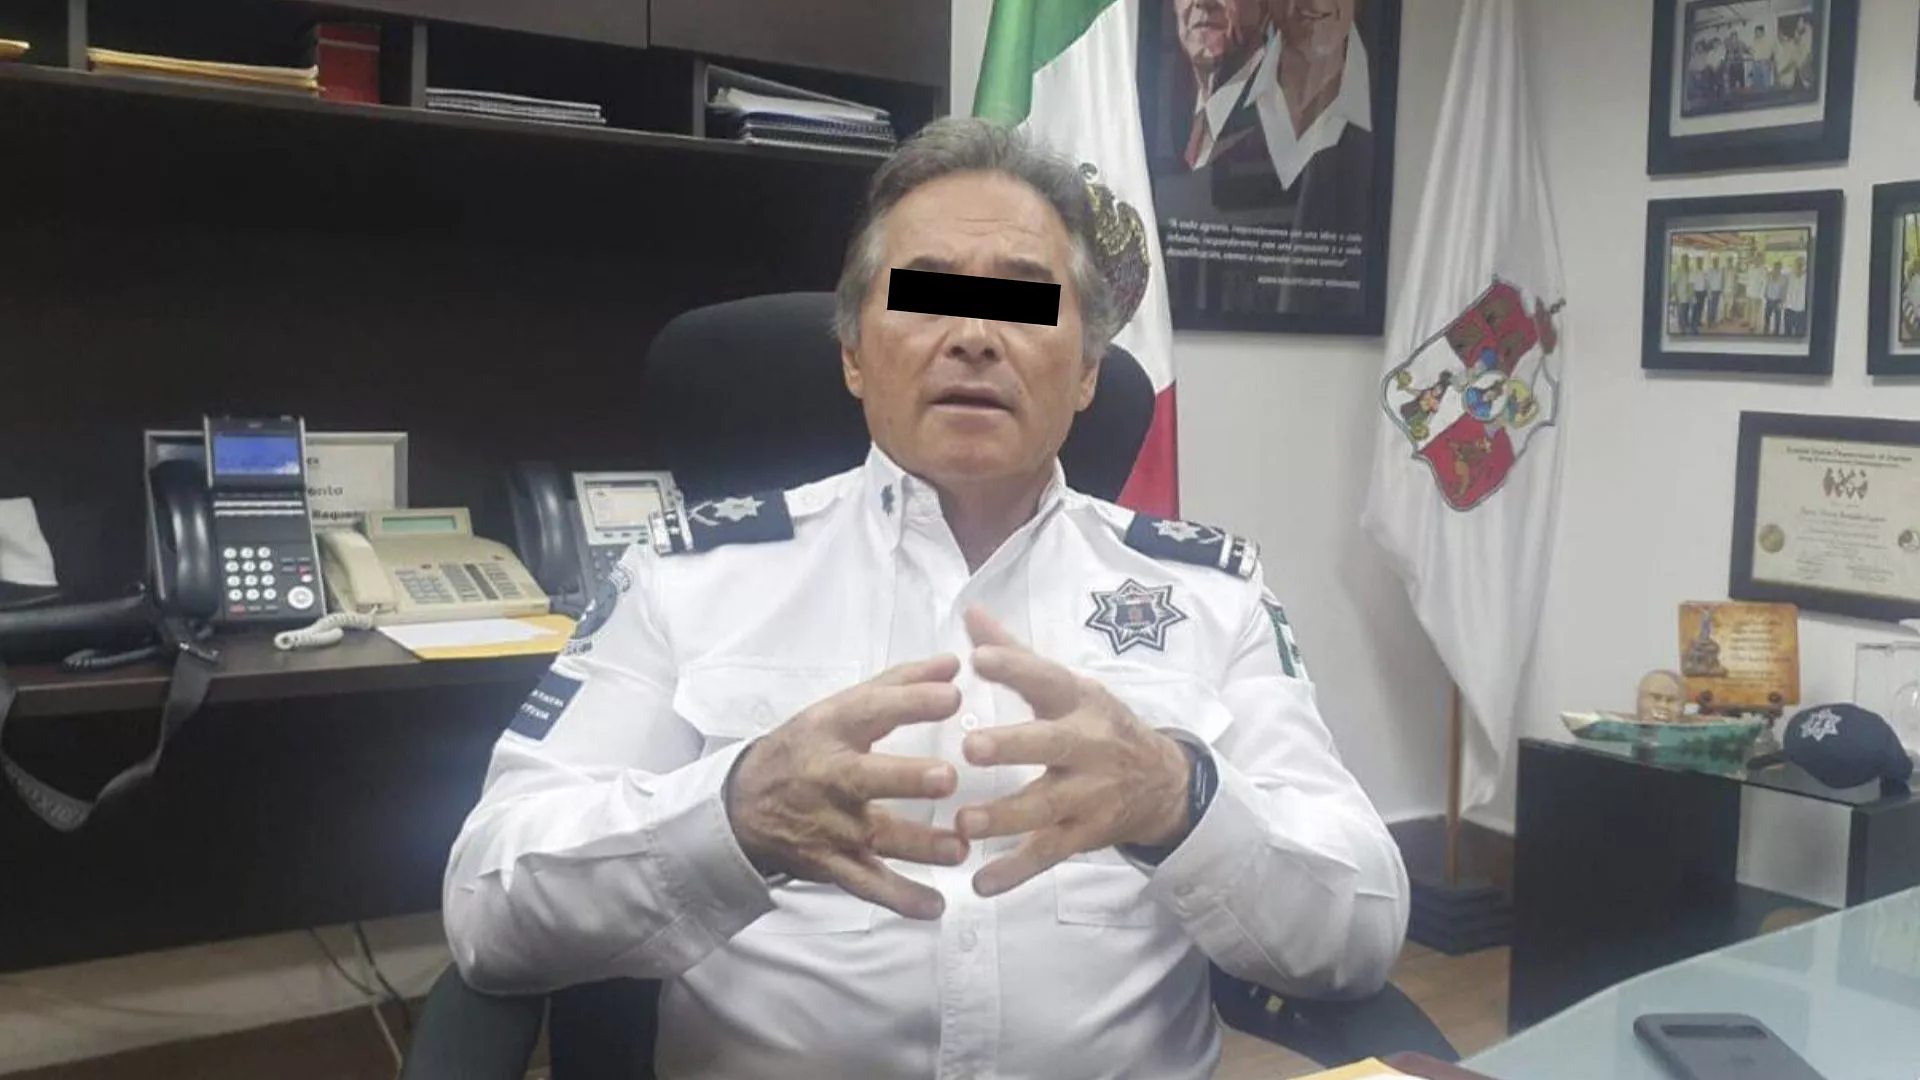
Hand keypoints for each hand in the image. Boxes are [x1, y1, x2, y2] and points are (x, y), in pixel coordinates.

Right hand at [726, 655, 969, 919]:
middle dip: (907, 779)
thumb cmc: (806, 750)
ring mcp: (830, 826)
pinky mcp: (831, 864)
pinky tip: (935, 907)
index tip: (953, 695)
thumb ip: (899, 686)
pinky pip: (867, 885)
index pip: (871, 711)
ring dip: (918, 846)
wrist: (742, 806)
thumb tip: (953, 663)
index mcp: (832, 730)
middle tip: (948, 778)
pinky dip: (900, 899)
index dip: (911, 703)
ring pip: (875, 838)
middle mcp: (830, 777)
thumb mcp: (839, 710)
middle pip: (867, 777)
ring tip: (958, 850)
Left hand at [955, 608, 1191, 897]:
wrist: (1163, 783)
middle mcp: (1088, 747)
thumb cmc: (1096, 725)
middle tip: (971, 749)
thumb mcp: (1066, 686)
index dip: (1015, 668)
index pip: (1047, 679)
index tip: (977, 658)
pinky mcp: (1084, 835)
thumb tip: (970, 611)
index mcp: (1079, 702)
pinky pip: (1048, 855)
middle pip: (1051, 746)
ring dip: (1005, 817)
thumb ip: (1015, 653)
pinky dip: (1016, 872)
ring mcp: (1089, 795)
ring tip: (963, 822)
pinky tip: (981, 884)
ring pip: (1046, 808)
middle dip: (1014, 747)